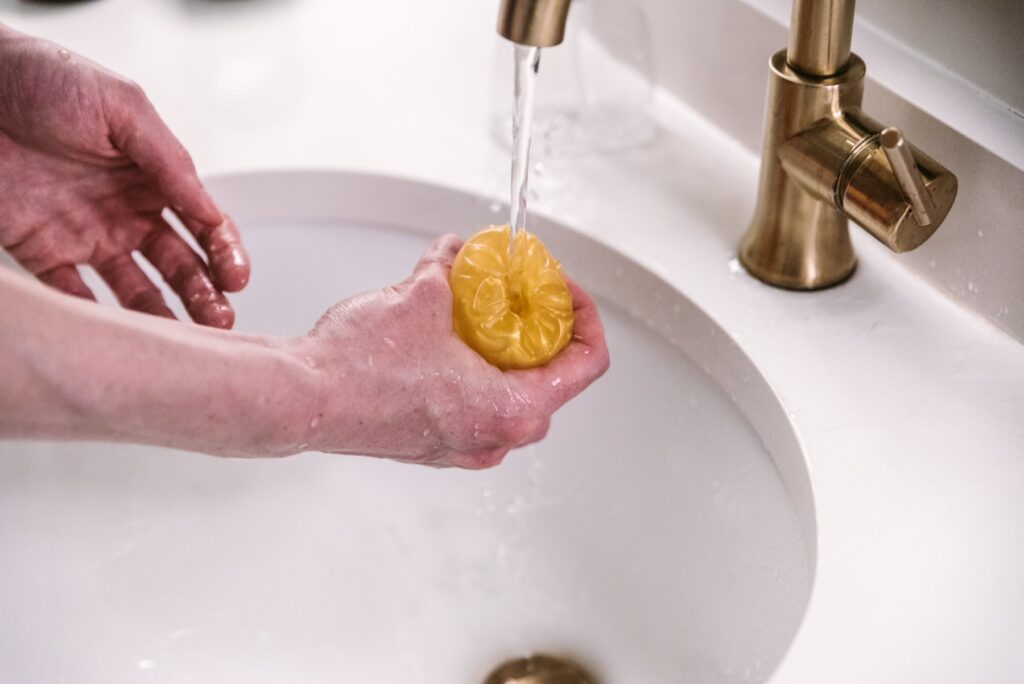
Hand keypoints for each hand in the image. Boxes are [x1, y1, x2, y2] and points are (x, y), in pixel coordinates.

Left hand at [0, 25, 247, 327]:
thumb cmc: (43, 77)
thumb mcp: (122, 106)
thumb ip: (169, 158)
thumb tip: (209, 208)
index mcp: (152, 177)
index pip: (203, 224)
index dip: (225, 252)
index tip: (235, 277)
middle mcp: (125, 211)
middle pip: (177, 264)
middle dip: (204, 293)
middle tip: (219, 319)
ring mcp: (86, 234)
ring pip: (135, 289)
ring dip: (163, 314)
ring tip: (183, 337)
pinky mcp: (40, 251)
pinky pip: (71, 295)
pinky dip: (95, 319)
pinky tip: (118, 334)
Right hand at [290, 235, 610, 468]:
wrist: (302, 400)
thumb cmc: (359, 368)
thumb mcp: (421, 295)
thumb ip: (451, 268)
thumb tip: (457, 252)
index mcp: (512, 410)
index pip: (587, 364)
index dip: (584, 315)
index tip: (562, 288)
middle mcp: (496, 439)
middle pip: (551, 379)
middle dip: (541, 328)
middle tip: (521, 293)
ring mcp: (466, 447)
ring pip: (512, 393)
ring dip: (505, 348)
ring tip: (482, 310)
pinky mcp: (437, 444)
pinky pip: (478, 405)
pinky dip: (476, 370)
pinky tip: (450, 337)